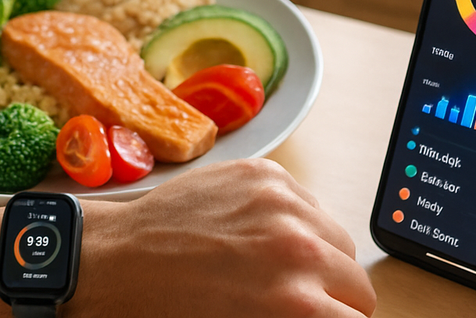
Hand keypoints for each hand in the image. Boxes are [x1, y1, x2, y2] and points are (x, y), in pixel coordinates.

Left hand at [70, 158, 375, 316]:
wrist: (117, 261)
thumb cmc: (168, 312)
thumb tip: (320, 313)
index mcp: (298, 303)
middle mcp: (299, 246)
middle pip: (358, 285)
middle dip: (336, 301)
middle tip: (300, 307)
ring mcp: (283, 202)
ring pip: (338, 239)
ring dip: (320, 258)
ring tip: (278, 272)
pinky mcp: (264, 172)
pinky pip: (307, 202)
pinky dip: (294, 220)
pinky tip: (256, 236)